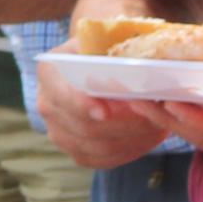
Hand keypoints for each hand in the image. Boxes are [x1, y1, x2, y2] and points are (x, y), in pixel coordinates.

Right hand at [35, 61, 175, 168]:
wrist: (101, 67)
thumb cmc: (107, 51)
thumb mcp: (108, 42)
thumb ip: (118, 53)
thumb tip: (142, 71)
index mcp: (49, 71)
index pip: (60, 92)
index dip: (81, 104)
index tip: (105, 111)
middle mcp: (46, 103)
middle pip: (83, 125)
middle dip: (123, 123)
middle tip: (152, 114)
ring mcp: (58, 132)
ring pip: (97, 147)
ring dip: (131, 137)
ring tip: (156, 123)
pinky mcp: (75, 151)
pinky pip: (103, 160)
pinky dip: (129, 150)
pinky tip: (146, 136)